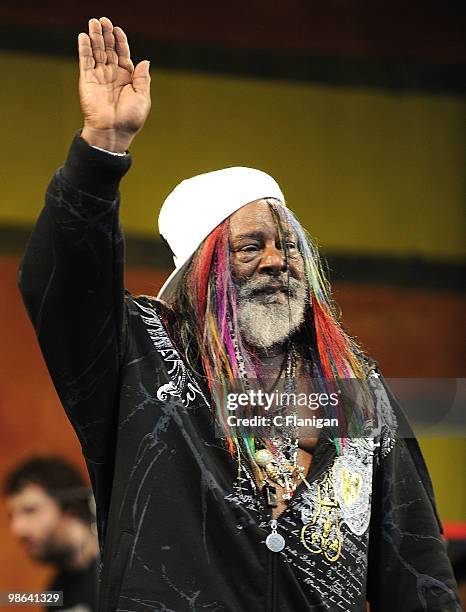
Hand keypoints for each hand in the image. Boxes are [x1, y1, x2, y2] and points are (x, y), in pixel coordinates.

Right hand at [78, 17, 150, 152]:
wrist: (112, 131)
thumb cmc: (130, 118)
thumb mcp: (142, 97)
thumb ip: (143, 78)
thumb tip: (145, 61)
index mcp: (127, 79)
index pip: (122, 54)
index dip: (120, 41)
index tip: (117, 29)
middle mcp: (112, 75)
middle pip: (108, 49)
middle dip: (106, 34)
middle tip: (103, 20)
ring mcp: (99, 77)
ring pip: (96, 52)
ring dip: (95, 37)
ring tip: (93, 22)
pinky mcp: (87, 80)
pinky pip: (85, 61)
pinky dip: (84, 48)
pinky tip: (83, 36)